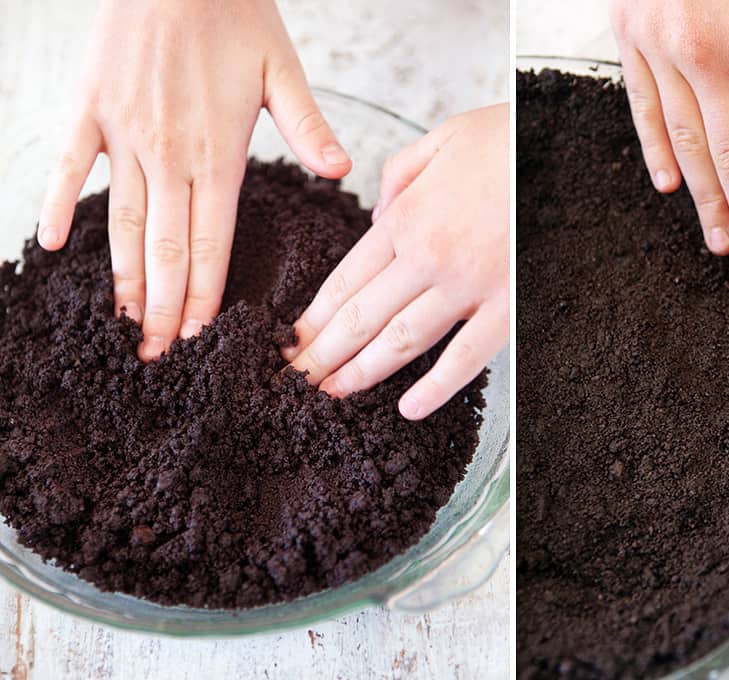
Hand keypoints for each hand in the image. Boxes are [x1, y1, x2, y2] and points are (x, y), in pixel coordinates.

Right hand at [37, 0, 350, 359]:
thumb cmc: (235, 15)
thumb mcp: (283, 70)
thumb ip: (309, 128)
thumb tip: (340, 171)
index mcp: (220, 153)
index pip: (215, 244)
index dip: (207, 297)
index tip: (201, 339)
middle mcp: (171, 154)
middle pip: (169, 249)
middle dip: (166, 309)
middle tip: (161, 358)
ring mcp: (125, 134)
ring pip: (124, 223)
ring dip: (124, 279)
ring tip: (125, 325)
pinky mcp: (91, 110)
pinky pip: (71, 167)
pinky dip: (61, 205)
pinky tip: (54, 247)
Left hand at [282, 105, 509, 419]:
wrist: (567, 147)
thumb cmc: (508, 140)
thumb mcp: (441, 139)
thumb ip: (398, 177)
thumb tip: (379, 218)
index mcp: (406, 217)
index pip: (344, 282)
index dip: (312, 319)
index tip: (289, 344)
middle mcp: (427, 256)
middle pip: (361, 318)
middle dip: (322, 355)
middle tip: (295, 384)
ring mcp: (467, 285)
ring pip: (400, 341)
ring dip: (361, 374)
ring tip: (332, 396)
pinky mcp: (507, 304)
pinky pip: (465, 356)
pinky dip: (436, 387)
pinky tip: (409, 409)